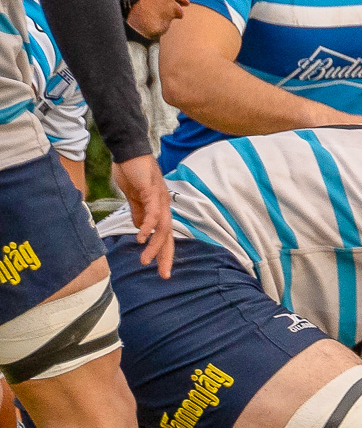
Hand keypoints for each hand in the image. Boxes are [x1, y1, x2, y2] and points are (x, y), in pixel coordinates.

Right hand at [111, 155, 173, 277]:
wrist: (128, 152)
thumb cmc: (131, 173)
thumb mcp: (133, 198)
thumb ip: (138, 213)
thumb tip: (140, 229)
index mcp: (159, 209)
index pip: (164, 235)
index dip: (163, 252)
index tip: (161, 270)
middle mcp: (163, 206)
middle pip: (168, 236)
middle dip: (166, 256)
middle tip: (164, 275)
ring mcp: (159, 199)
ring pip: (162, 228)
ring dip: (155, 246)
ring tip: (145, 259)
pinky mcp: (152, 191)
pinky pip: (153, 213)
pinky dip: (148, 226)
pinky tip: (142, 237)